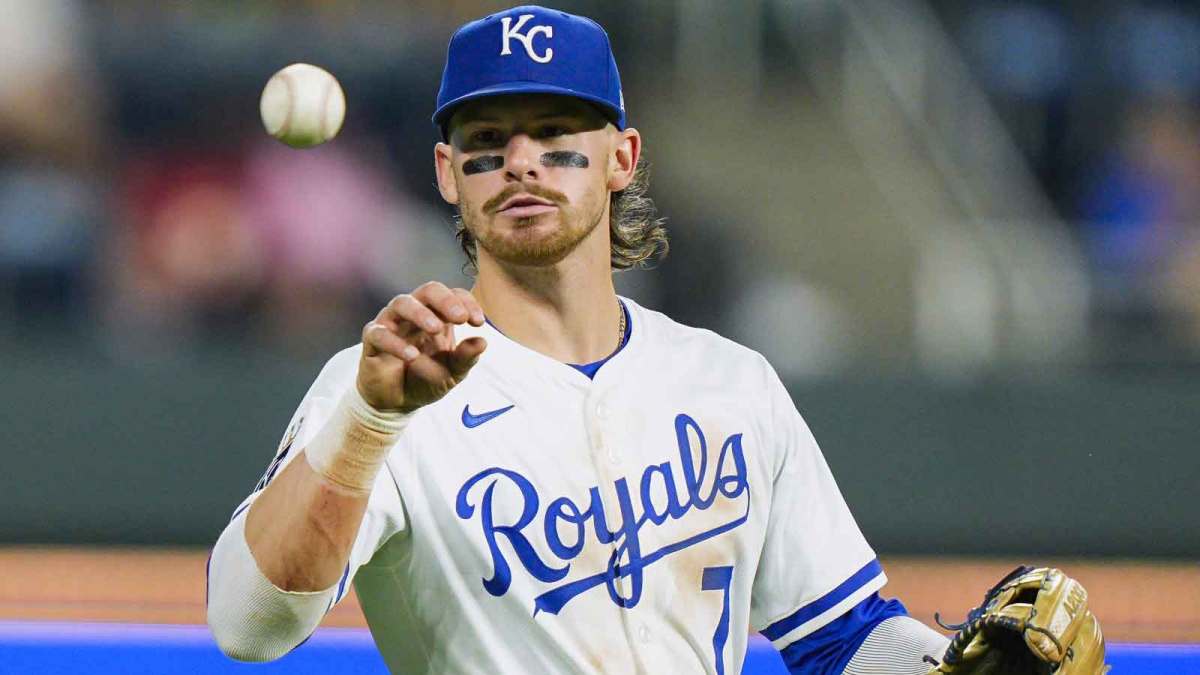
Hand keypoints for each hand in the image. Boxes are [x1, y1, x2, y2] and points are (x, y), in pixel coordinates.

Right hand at [357, 282, 486, 411]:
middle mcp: (414, 313)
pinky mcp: (372, 341)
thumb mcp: (453, 373)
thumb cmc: (426, 379)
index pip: (453, 295)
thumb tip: (482, 342)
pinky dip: (396, 343)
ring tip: (436, 329)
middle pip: (428, 290)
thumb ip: (466, 358)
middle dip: (446, 300)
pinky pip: (379, 333)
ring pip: (401, 303)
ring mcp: (391, 324)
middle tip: (460, 318)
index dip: (466, 303)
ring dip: (420, 314)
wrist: (397, 403)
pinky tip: (412, 356)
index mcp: (437, 316)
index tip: (478, 322)